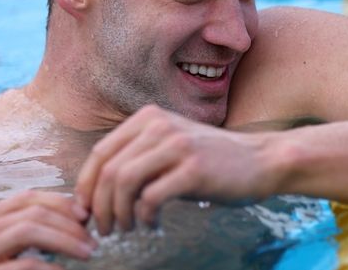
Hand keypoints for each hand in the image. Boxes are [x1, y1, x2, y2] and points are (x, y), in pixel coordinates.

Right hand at [0, 190, 95, 269]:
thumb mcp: (26, 243)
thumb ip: (44, 224)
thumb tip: (82, 213)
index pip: (28, 198)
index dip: (60, 203)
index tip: (85, 216)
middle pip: (32, 214)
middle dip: (68, 225)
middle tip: (91, 241)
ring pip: (28, 231)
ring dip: (65, 241)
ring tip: (86, 252)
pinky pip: (24, 264)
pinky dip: (49, 266)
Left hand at [74, 105, 279, 235]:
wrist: (261, 161)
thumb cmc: (212, 161)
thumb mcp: (170, 148)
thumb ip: (138, 159)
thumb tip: (96, 193)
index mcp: (149, 118)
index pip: (101, 153)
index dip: (86, 186)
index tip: (85, 211)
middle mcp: (159, 126)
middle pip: (108, 171)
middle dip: (99, 206)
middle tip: (104, 228)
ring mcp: (177, 146)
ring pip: (124, 183)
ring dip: (119, 214)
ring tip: (126, 229)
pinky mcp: (194, 169)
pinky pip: (151, 198)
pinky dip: (145, 218)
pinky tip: (153, 225)